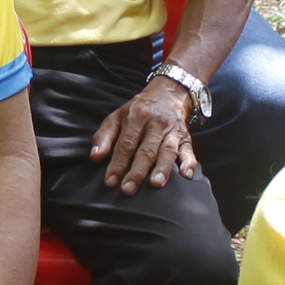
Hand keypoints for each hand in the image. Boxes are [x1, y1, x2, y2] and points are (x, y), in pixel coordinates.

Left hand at [87, 78, 199, 194]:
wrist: (167, 94)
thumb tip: (95, 157)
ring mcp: (172, 131)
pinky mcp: (186, 138)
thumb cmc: (138, 111)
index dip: (117, 163)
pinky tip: (186, 175)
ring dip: (163, 168)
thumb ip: (103, 137)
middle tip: (128, 189)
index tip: (111, 181)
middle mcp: (156, 124)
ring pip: (168, 151)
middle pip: (146, 150)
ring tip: (156, 184)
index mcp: (136, 118)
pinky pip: (189, 150)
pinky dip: (189, 163)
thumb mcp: (116, 117)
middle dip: (137, 171)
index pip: (126, 143)